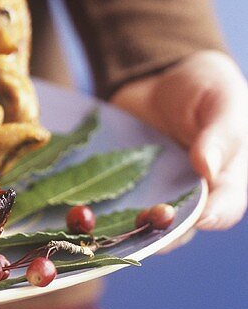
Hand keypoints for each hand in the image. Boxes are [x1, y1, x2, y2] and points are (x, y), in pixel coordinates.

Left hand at [111, 50, 247, 231]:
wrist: (161, 76)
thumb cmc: (205, 87)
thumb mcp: (221, 102)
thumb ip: (220, 134)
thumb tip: (208, 169)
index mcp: (226, 179)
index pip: (223, 210)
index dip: (209, 217)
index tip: (191, 216)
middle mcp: (192, 195)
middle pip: (180, 227)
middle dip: (160, 231)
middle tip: (139, 223)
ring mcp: (157, 193)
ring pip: (144, 224)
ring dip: (126, 229)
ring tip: (107, 226)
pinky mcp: (125, 186)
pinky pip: (114, 206)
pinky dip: (101, 212)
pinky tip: (83, 210)